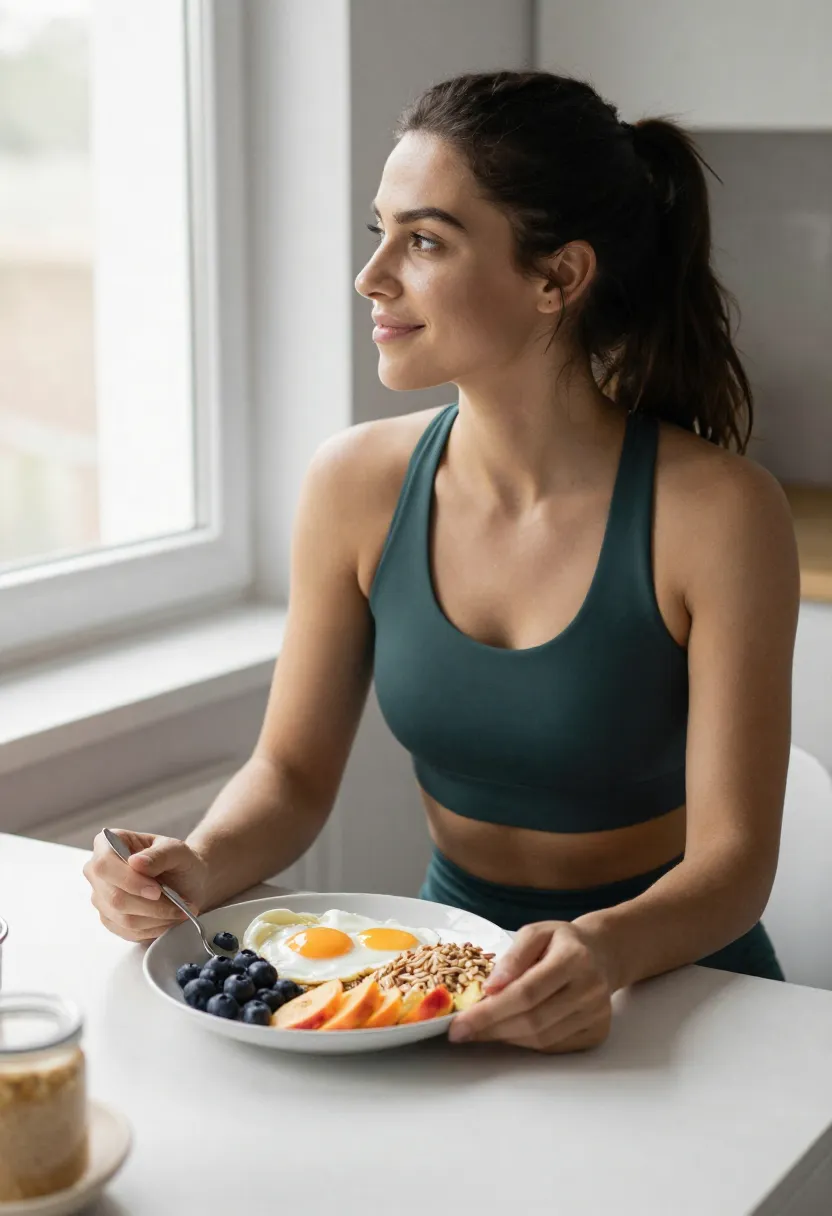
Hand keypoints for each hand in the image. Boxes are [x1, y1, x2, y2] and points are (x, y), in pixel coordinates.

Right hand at [83, 829, 208, 943]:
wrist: (187, 881)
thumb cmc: (179, 861)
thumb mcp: (176, 850)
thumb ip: (159, 854)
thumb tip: (136, 862)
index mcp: (107, 844)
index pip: (104, 865)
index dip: (129, 881)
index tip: (157, 891)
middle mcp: (97, 872)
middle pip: (114, 897)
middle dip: (151, 905)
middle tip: (180, 904)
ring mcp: (101, 898)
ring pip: (123, 918)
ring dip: (157, 918)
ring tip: (180, 910)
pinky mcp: (110, 919)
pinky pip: (128, 932)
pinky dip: (154, 928)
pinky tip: (169, 919)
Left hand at [448, 920, 613, 1052]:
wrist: (602, 954)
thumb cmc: (562, 942)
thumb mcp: (535, 933)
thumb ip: (513, 958)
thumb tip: (490, 988)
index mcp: (574, 959)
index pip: (526, 992)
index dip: (490, 1012)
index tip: (459, 1024)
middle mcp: (590, 990)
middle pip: (533, 1020)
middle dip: (491, 1029)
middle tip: (462, 1032)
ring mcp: (597, 1015)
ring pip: (542, 1039)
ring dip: (506, 1038)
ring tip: (482, 1030)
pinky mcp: (597, 1032)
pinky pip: (554, 1046)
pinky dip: (526, 1043)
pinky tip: (510, 1031)